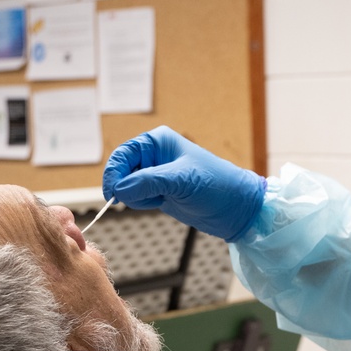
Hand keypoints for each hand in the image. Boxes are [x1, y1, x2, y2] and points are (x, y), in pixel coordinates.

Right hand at [103, 125, 265, 242]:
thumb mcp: (181, 181)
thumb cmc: (216, 185)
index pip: (124, 153)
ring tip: (159, 200)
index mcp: (158, 142)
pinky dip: (142, 203)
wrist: (237, 208)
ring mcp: (156, 174)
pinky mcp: (160, 191)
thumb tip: (119, 190)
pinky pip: (138, 197)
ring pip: (128, 185)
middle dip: (125, 186)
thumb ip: (147, 183)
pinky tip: (161, 204)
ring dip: (136, 196)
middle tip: (138, 199)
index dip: (115, 172)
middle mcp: (154, 155)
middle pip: (122, 169)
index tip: (113, 193)